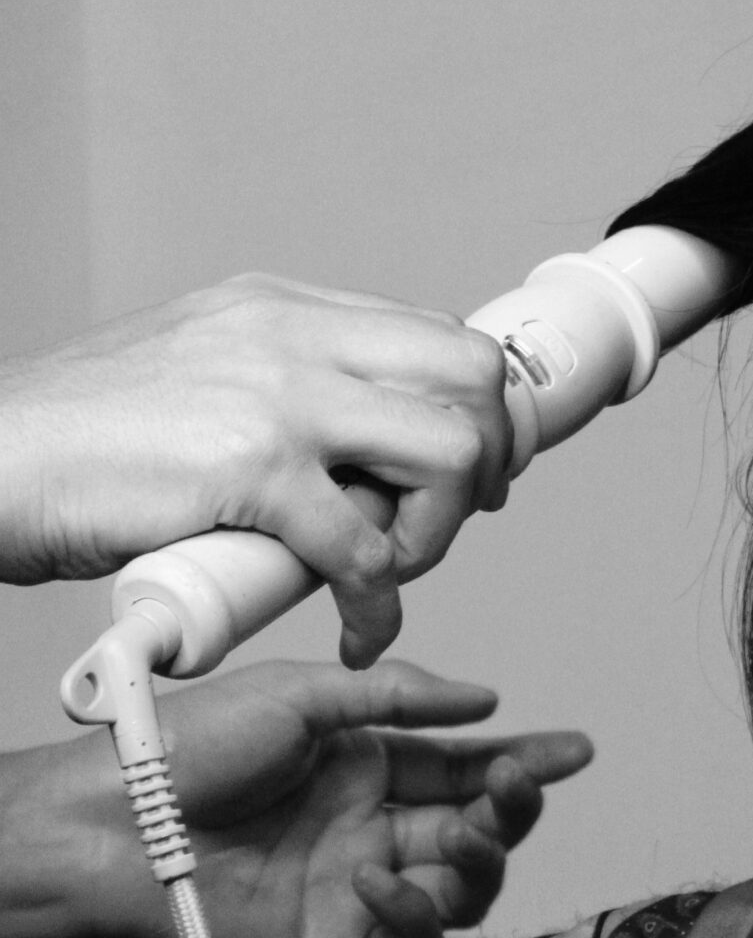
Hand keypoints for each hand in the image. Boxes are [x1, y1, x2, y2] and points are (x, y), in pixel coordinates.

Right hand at [0, 275, 512, 665]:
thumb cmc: (79, 441)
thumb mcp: (199, 375)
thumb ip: (281, 392)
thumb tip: (359, 450)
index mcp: (282, 308)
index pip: (435, 337)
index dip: (472, 411)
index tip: (468, 468)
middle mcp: (292, 332)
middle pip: (470, 374)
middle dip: (488, 457)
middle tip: (454, 519)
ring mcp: (277, 393)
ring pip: (447, 450)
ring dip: (441, 528)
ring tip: (392, 572)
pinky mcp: (252, 466)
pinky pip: (364, 547)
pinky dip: (380, 602)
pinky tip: (362, 629)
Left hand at [48, 661, 592, 937]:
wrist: (112, 826)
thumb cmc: (189, 751)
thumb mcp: (301, 695)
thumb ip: (398, 697)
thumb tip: (486, 706)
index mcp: (367, 767)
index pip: (466, 767)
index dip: (525, 762)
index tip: (576, 750)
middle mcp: (373, 829)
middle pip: (479, 830)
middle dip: (512, 809)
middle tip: (512, 789)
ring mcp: (359, 891)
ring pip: (462, 889)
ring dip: (478, 861)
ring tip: (458, 836)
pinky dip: (413, 911)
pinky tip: (379, 878)